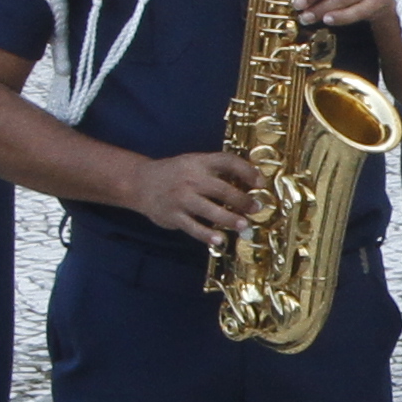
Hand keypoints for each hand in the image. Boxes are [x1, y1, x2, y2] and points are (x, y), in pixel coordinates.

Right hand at [135, 148, 264, 243]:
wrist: (140, 182)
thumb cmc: (176, 174)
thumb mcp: (194, 163)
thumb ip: (217, 170)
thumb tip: (250, 181)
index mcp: (199, 162)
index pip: (227, 161)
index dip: (247, 171)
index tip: (261, 182)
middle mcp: (191, 179)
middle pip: (222, 189)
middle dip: (243, 200)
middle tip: (256, 208)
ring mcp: (181, 198)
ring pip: (210, 211)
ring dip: (230, 219)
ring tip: (243, 225)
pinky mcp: (173, 216)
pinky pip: (194, 228)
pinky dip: (207, 235)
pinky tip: (219, 240)